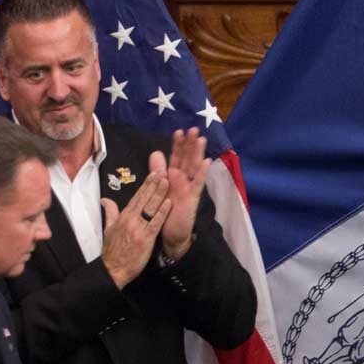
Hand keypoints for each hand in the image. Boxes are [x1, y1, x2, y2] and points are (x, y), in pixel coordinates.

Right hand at [99, 170, 169, 286]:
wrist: (113, 269)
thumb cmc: (112, 250)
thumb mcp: (109, 228)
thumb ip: (110, 212)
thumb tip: (105, 200)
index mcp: (123, 217)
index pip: (136, 197)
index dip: (146, 185)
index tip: (153, 174)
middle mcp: (131, 220)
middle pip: (144, 199)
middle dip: (154, 184)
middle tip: (163, 171)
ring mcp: (139, 229)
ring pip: (150, 208)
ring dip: (159, 194)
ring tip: (167, 181)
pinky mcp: (146, 239)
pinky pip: (155, 223)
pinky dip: (162, 212)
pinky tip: (168, 203)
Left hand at [158, 129, 208, 262]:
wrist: (171, 235)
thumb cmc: (165, 212)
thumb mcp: (159, 188)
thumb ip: (157, 171)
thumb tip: (156, 152)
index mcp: (173, 177)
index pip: (176, 157)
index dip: (178, 145)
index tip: (179, 131)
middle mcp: (183, 180)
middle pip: (188, 158)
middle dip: (190, 144)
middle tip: (194, 128)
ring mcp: (189, 188)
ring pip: (194, 167)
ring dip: (198, 153)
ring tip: (201, 139)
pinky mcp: (192, 198)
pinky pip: (198, 183)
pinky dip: (202, 172)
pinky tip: (207, 161)